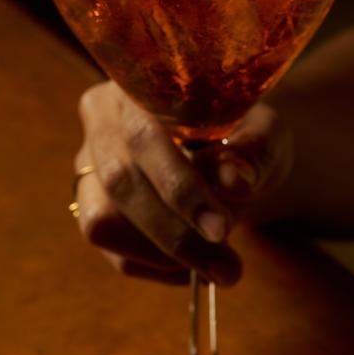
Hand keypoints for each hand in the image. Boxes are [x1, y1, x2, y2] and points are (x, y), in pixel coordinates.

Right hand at [72, 81, 292, 286]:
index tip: (220, 229)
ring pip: (103, 223)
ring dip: (165, 257)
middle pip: (120, 184)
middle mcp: (100, 122)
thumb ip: (253, 151)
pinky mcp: (92, 211)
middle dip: (175, 233)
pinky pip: (115, 253)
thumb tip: (236, 180)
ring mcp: (89, 169)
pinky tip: (196, 266)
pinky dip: (160, 269)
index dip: (178, 187)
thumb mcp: (264, 134)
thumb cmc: (247, 136)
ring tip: (220, 267)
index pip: (142, 137)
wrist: (234, 157)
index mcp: (135, 85)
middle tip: (228, 268)